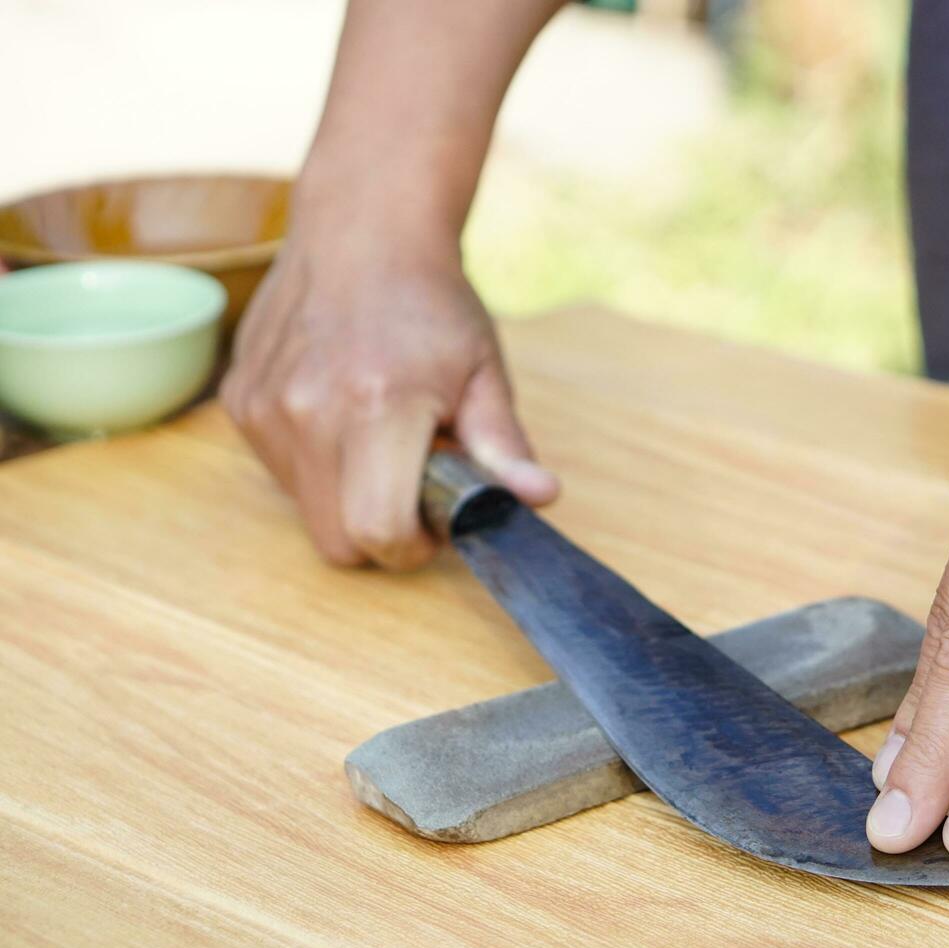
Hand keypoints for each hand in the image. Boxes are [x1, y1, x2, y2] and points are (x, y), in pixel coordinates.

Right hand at [222, 233, 557, 569]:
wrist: (361, 228)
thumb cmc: (431, 301)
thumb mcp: (483, 372)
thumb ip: (503, 446)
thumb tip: (537, 499)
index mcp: (378, 406)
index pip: (378, 531)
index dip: (413, 547)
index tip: (436, 522)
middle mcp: (308, 411)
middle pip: (337, 541)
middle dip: (381, 535)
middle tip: (414, 486)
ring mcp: (265, 407)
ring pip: (306, 510)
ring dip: (347, 497)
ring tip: (381, 437)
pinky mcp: (240, 401)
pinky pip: (281, 471)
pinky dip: (316, 465)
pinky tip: (343, 412)